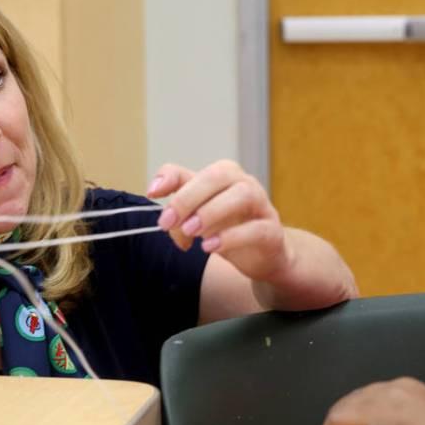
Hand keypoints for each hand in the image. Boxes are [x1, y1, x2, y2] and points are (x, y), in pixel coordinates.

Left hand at [148, 160, 289, 280]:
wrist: (263, 256)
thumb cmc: (228, 229)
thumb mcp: (199, 214)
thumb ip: (179, 204)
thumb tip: (159, 202)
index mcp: (225, 176)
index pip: (195, 169)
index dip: (170, 178)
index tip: (152, 194)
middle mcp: (245, 184)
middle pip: (218, 176)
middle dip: (188, 197)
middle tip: (168, 221)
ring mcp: (262, 206)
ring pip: (242, 195)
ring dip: (211, 211)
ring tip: (190, 231)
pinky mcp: (272, 232)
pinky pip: (255, 229)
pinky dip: (230, 238)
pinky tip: (210, 247)